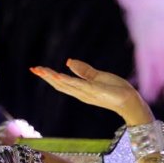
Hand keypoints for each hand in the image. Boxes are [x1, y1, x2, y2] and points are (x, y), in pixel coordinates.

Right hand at [31, 59, 152, 124]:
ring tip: (41, 71)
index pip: (61, 82)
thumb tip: (68, 61)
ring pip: (66, 85)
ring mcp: (87, 93)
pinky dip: (68, 81)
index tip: (37, 69)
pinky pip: (79, 86)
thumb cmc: (116, 90)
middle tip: (33, 69)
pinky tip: (59, 76)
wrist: (130, 101)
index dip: (48, 76)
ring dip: (52, 78)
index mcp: (81, 89)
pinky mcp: (95, 91)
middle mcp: (81, 93)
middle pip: (60, 85)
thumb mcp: (98, 77)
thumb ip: (83, 70)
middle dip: (46, 77)